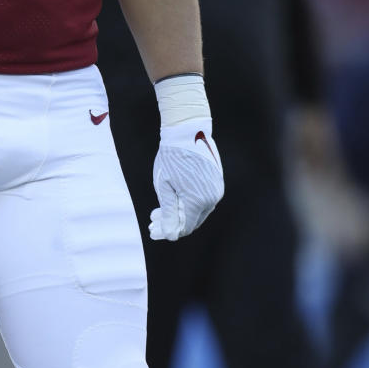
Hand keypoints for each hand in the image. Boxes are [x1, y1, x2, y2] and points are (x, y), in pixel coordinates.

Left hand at [149, 119, 223, 240]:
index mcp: (197, 201)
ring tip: (158, 212)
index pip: (183, 227)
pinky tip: (174, 200)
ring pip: (197, 211)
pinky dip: (188, 203)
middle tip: (152, 222)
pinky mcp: (217, 182)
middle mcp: (211, 198)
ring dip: (179, 213)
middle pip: (191, 221)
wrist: (187, 132)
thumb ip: (168, 212)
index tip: (152, 232)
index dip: (167, 232)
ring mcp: (216, 189)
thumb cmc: (171, 158)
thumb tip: (169, 235)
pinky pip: (203, 199)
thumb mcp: (164, 186)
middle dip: (171, 223)